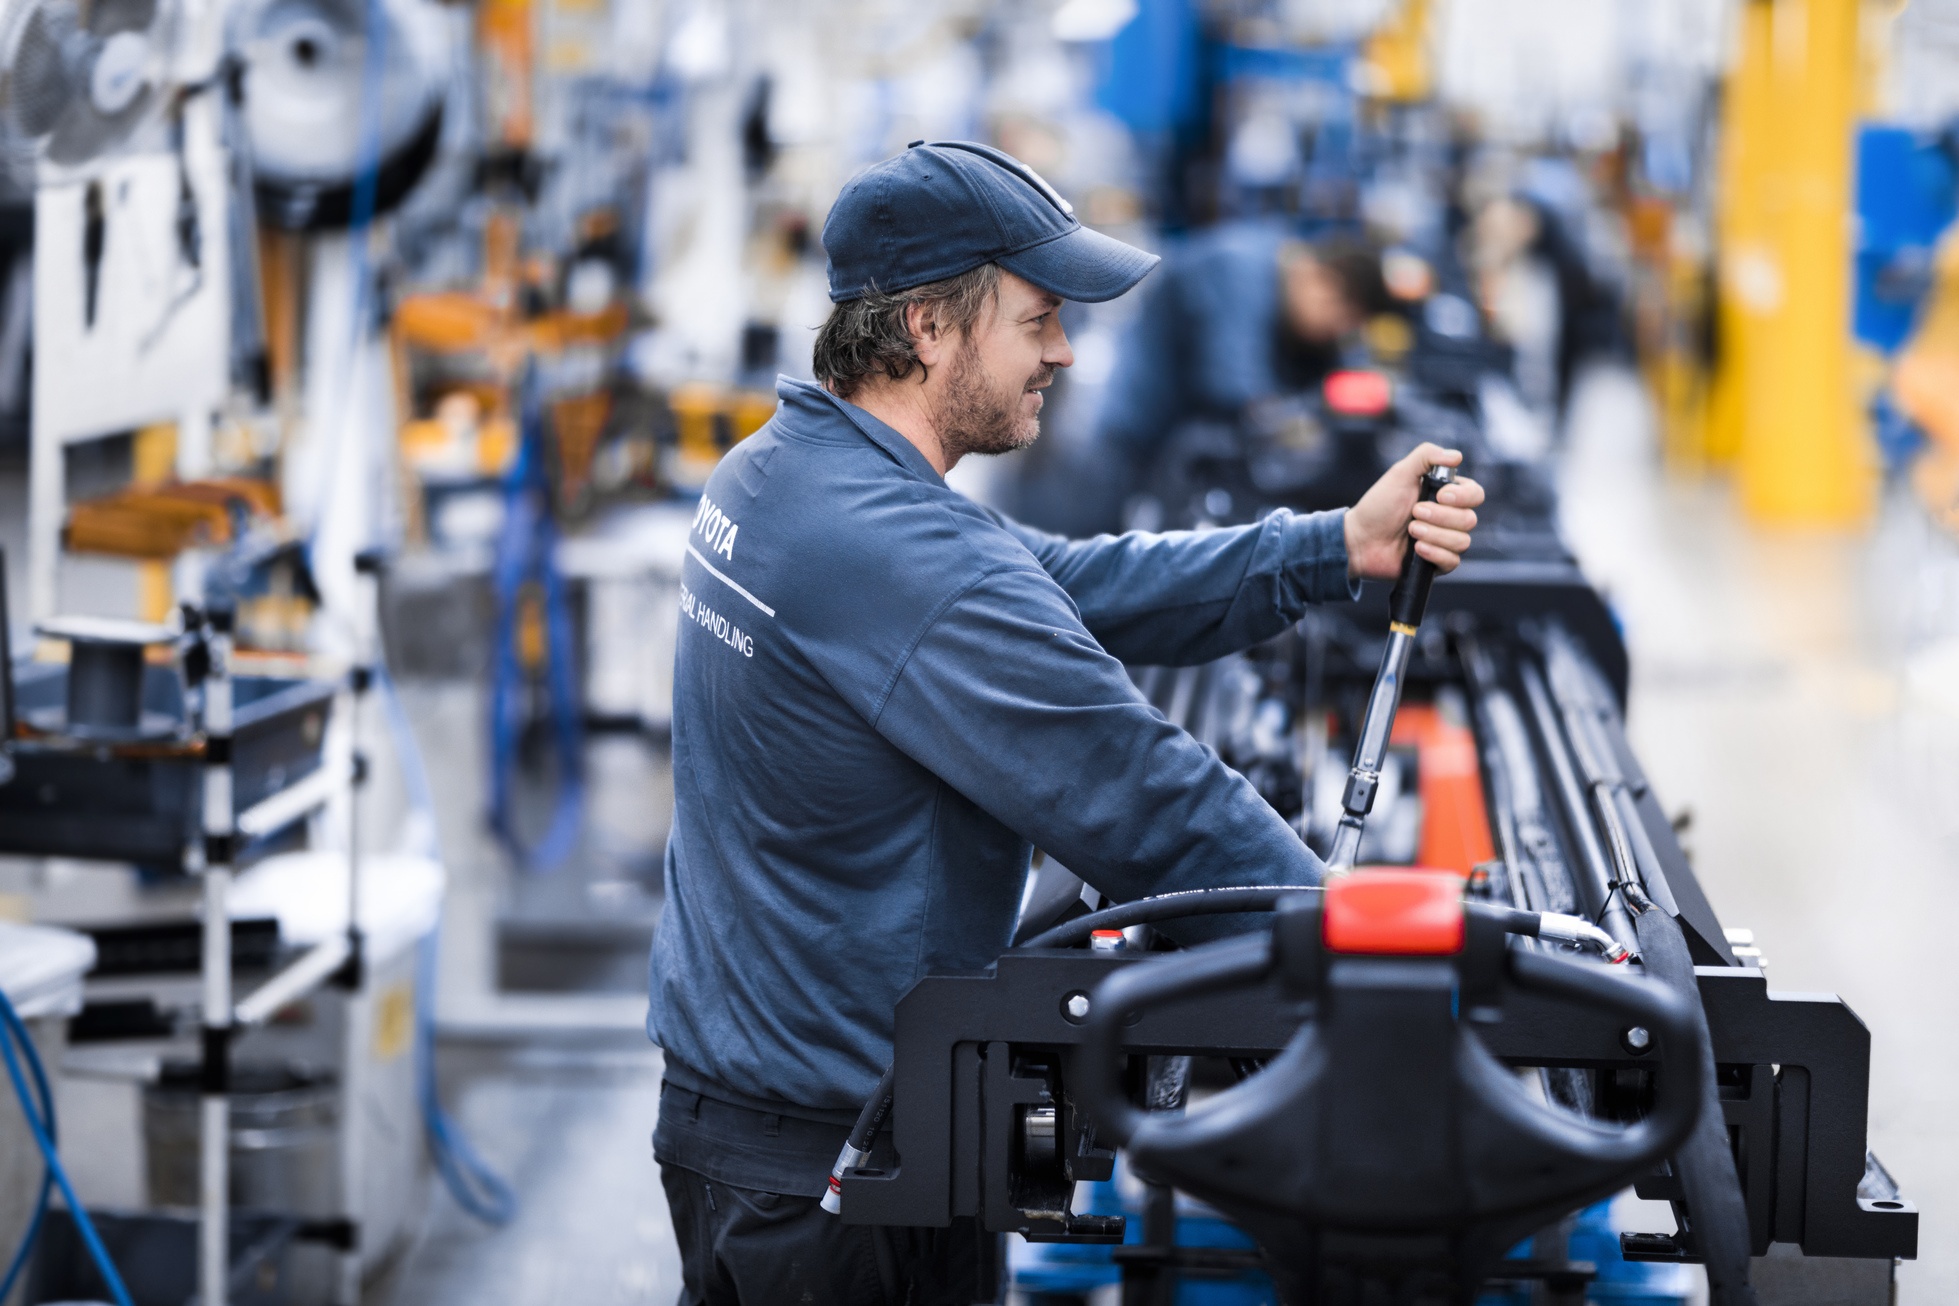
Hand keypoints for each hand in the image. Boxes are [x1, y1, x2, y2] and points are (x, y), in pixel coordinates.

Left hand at [1343, 443, 1484, 580]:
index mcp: (1447, 495)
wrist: (1360, 538)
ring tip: (1411, 531)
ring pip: (1462, 541)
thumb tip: (1457, 456)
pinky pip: (1452, 561)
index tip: (1441, 495)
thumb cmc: (1379, 505)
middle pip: (1470, 519)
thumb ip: (1426, 456)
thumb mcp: (1400, 473)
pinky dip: (1434, 553)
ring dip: (1434, 534)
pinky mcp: (1437, 562)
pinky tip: (1417, 548)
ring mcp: (1444, 541)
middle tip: (1415, 513)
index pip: (1476, 494)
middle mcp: (1450, 518)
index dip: (1463, 496)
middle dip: (1441, 517)